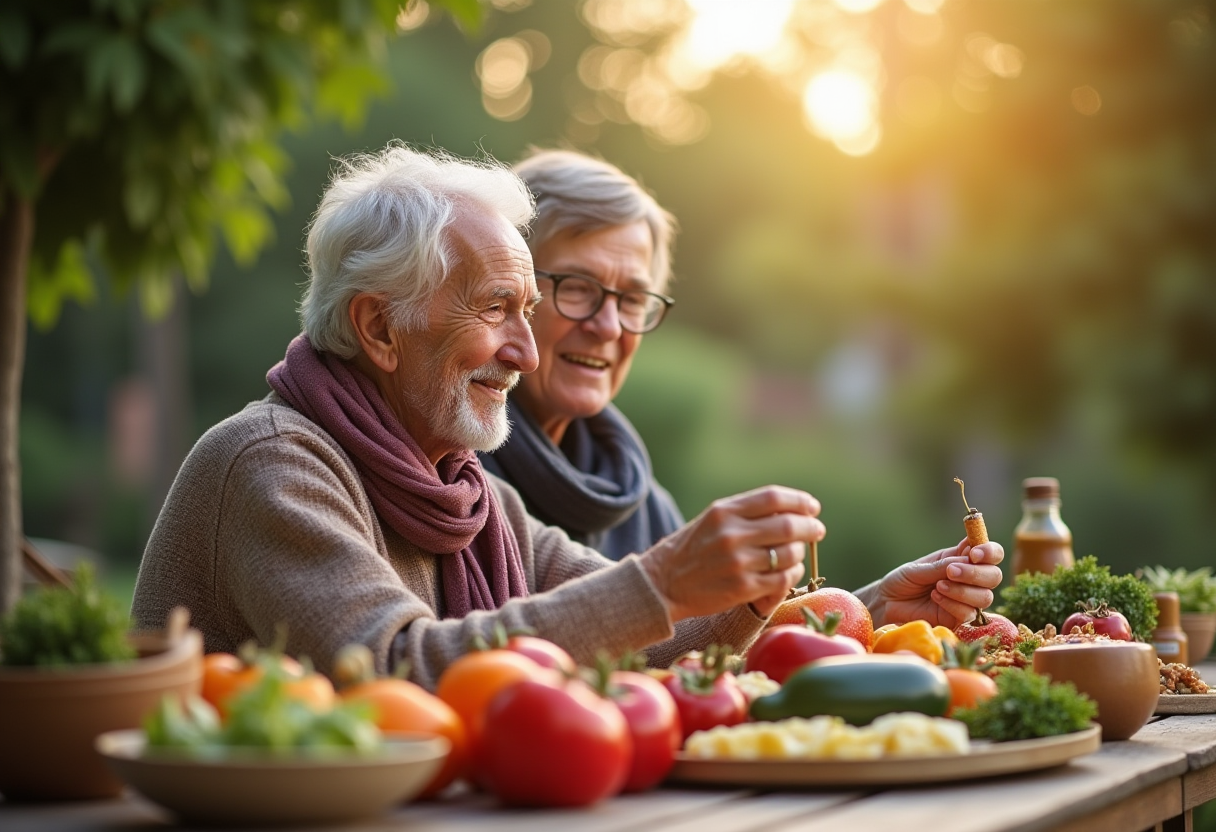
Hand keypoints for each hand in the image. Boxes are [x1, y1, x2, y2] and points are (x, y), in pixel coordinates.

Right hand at [639, 486, 823, 620]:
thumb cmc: (691, 549)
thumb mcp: (711, 520)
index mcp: (724, 512)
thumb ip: (745, 513)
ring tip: (797, 553)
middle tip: (817, 530)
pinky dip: (793, 574)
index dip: (799, 501)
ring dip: (800, 553)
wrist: (662, 584)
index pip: (773, 498)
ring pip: (789, 554)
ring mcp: (738, 563)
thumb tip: (790, 509)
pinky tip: (789, 572)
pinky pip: (783, 579)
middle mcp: (732, 534)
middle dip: (810, 527)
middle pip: (788, 524)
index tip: (812, 507)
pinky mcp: (743, 588)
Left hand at [859, 538, 1003, 627]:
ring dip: (963, 590)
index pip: (991, 553)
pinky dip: (953, 604)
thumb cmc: (902, 581)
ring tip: (938, 586)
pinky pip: (969, 613)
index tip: (975, 553)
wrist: (886, 604)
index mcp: (961, 559)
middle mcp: (969, 579)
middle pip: (994, 576)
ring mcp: (966, 600)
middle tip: (951, 572)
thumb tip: (968, 558)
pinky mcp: (959, 619)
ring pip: (985, 597)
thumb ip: (943, 565)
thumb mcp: (919, 568)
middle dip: (976, 573)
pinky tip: (935, 597)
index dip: (990, 552)